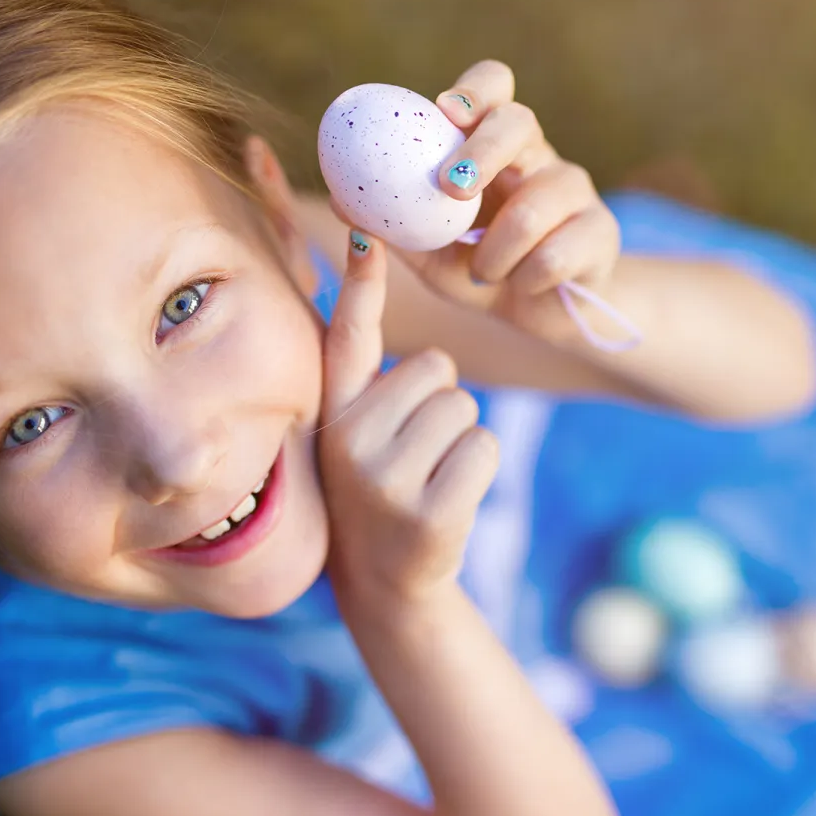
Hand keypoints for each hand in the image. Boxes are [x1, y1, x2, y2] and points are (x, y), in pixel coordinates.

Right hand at [318, 229, 499, 604]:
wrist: (387, 581)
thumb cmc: (382, 484)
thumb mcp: (358, 428)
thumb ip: (362, 364)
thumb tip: (364, 258)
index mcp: (332, 411)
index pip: (348, 336)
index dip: (361, 283)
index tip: (366, 234)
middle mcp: (347, 441)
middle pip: (437, 369)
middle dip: (444, 401)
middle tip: (416, 450)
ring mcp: (384, 481)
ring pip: (464, 407)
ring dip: (463, 436)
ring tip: (430, 475)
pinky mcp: (427, 513)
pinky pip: (483, 447)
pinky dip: (479, 467)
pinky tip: (448, 498)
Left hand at [346, 60, 622, 343]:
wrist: (541, 315)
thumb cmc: (482, 271)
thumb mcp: (431, 254)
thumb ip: (396, 227)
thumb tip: (344, 202)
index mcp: (495, 146)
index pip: (494, 87)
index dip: (474, 90)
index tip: (444, 112)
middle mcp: (538, 156)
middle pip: (520, 122)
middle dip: (482, 150)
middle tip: (450, 188)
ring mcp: (575, 189)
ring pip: (534, 205)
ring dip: (496, 251)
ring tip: (486, 272)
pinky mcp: (600, 232)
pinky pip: (556, 255)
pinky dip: (525, 279)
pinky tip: (522, 286)